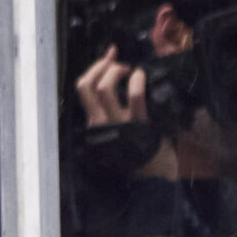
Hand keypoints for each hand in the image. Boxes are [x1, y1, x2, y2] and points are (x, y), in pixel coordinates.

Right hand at [74, 45, 176, 179]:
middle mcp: (100, 124)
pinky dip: (137, 80)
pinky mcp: (138, 126)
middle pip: (86, 87)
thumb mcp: (115, 138)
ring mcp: (118, 124)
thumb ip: (109, 118)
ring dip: (116, 71)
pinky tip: (140, 76)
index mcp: (94, 126)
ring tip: (129, 70)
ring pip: (104, 88)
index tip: (108, 56)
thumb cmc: (138, 157)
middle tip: (117, 62)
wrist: (153, 180)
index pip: (83, 91)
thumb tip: (115, 88)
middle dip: (100, 66)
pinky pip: (134, 97)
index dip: (93, 69)